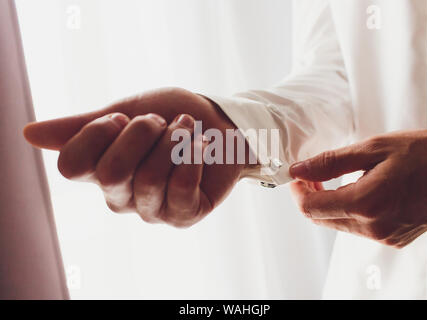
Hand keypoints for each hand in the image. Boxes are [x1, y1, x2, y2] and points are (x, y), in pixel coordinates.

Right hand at [24, 87, 245, 226]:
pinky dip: (193, 157)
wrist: (219, 122)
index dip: (96, 135)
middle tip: (162, 122)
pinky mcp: (184, 216)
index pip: (71, 166)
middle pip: (111, 173)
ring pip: (149, 178)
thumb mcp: (126, 111)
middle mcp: (120, 197)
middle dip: (142, 134)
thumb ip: (83, 127)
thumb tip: (28, 134)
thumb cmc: (171, 115)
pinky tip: (202, 146)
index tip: (122, 118)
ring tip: (187, 129)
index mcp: (99, 171)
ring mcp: (152, 210)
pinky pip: (181, 189)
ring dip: (173, 142)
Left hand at [289, 130, 426, 247]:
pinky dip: (350, 210)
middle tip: (315, 173)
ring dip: (330, 202)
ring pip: (338, 223)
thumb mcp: (375, 148)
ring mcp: (384, 237)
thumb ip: (331, 161)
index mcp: (366, 204)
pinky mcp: (393, 239)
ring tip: (339, 177)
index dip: (297, 190)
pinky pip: (358, 227)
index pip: (311, 208)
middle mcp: (373, 228)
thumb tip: (299, 169)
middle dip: (310, 195)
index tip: (298, 174)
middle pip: (321, 218)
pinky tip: (360, 189)